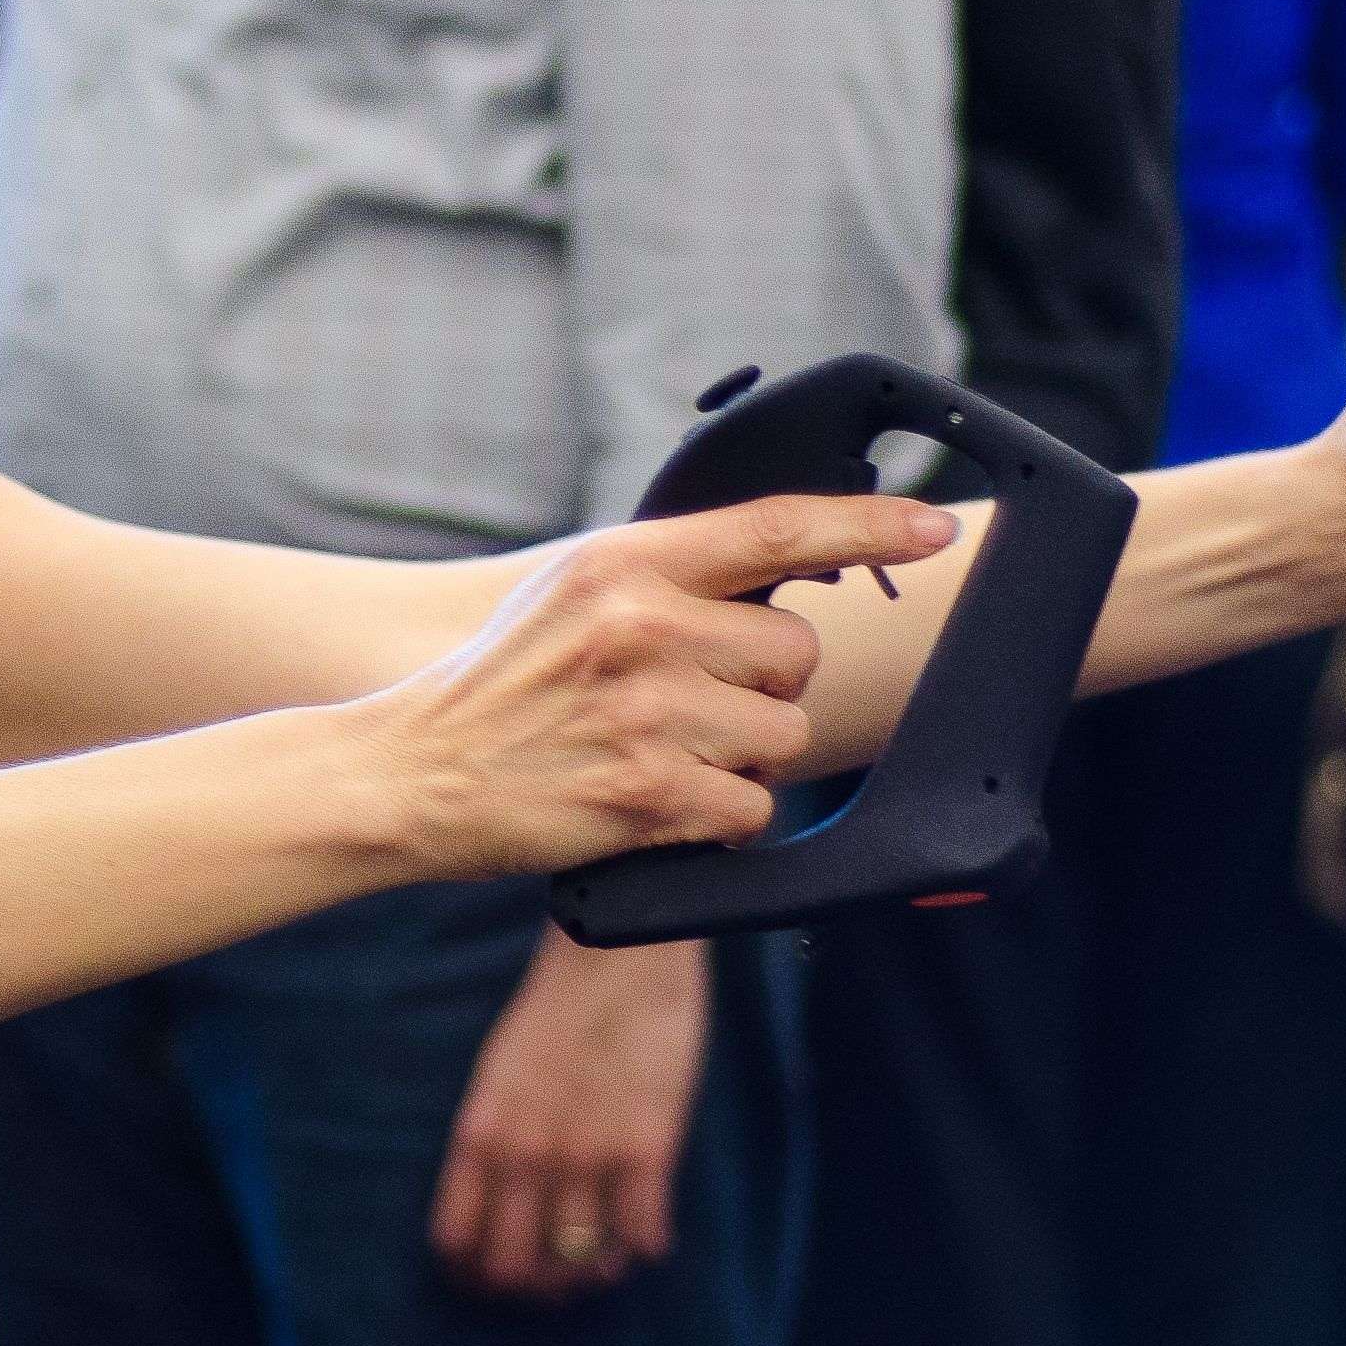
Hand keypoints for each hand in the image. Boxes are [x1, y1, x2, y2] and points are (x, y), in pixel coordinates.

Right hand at [372, 490, 958, 880]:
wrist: (409, 770)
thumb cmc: (498, 685)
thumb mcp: (571, 594)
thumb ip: (665, 579)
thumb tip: (777, 579)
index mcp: (625, 563)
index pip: (775, 529)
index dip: (868, 527)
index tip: (935, 531)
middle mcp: (641, 626)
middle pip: (793, 657)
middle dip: (764, 691)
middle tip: (691, 706)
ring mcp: (647, 711)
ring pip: (780, 739)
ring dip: (741, 761)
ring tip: (663, 756)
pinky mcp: (648, 793)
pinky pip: (749, 810)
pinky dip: (717, 819)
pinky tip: (655, 805)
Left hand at [430, 932, 706, 1295]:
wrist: (618, 955)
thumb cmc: (557, 1012)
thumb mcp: (499, 1077)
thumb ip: (494, 1142)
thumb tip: (500, 1209)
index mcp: (480, 1134)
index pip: (455, 1242)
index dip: (473, 1276)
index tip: (497, 1279)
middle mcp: (525, 1155)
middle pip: (513, 1270)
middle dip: (534, 1288)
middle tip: (559, 1279)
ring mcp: (585, 1156)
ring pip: (580, 1265)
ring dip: (594, 1272)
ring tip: (607, 1257)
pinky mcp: (645, 1149)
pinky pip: (641, 1238)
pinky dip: (644, 1246)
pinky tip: (648, 1230)